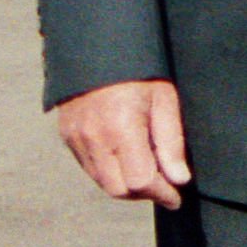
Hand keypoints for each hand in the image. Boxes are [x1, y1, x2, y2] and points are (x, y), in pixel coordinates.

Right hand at [55, 79, 192, 206]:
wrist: (96, 48)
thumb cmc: (139, 72)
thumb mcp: (164, 101)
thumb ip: (171, 143)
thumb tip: (179, 179)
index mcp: (121, 129)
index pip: (140, 181)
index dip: (161, 194)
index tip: (176, 198)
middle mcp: (93, 138)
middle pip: (118, 189)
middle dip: (143, 194)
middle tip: (164, 188)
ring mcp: (76, 138)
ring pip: (101, 182)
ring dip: (126, 186)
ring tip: (148, 175)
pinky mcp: (67, 136)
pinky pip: (89, 167)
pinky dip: (109, 173)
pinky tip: (126, 162)